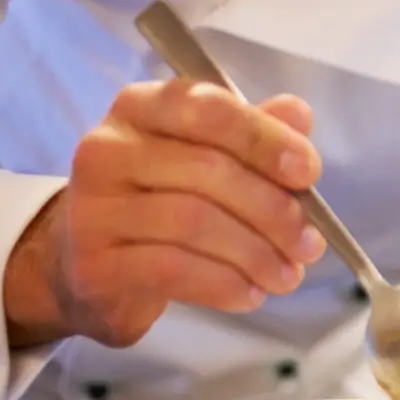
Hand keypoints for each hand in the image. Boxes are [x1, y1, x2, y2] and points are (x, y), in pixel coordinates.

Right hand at [2, 81, 327, 348]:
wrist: (90, 263)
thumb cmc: (162, 198)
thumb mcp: (208, 155)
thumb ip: (254, 132)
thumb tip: (298, 113)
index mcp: (143, 106)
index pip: (210, 109)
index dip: (265, 140)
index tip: (308, 172)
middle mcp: (107, 148)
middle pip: (209, 170)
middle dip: (273, 211)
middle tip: (309, 243)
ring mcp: (92, 207)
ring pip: (194, 222)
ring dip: (256, 253)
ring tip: (288, 274)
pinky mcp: (92, 263)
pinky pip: (173, 269)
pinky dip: (224, 283)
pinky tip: (250, 293)